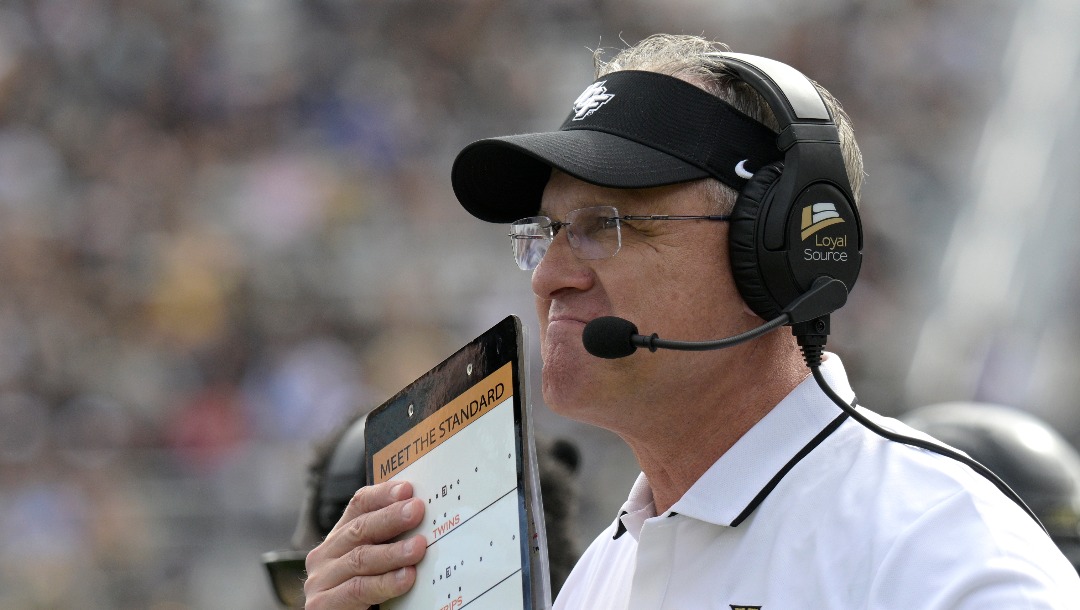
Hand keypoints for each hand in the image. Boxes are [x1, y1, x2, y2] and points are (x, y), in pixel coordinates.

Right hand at [304, 481, 426, 608]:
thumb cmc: (366, 597)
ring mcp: (320, 580)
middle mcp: (324, 555)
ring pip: (360, 558)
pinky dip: (385, 582)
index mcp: (339, 539)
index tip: (406, 489)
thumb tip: (423, 521)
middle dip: (390, 517)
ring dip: (393, 552)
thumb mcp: (376, 564)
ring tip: (418, 547)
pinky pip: (358, 589)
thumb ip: (388, 543)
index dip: (382, 495)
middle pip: (359, 529)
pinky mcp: (322, 605)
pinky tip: (406, 577)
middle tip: (416, 510)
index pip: (358, 506)